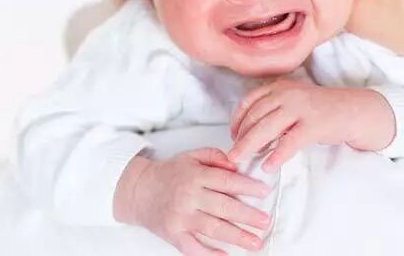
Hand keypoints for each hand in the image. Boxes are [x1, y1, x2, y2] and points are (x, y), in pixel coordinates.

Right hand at [116, 149, 272, 255]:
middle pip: (224, 207)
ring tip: (255, 242)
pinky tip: (225, 255)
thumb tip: (235, 165)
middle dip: (247, 216)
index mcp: (195, 176)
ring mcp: (181, 217)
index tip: (264, 192)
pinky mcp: (174, 234)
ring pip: (213, 229)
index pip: (227, 182)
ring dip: (237, 236)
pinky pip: (193, 247)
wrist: (138, 190)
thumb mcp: (191, 156)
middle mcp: (189, 197)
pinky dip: (209, 254)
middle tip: (265, 221)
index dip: (247, 187)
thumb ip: (214, 157)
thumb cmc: (169, 174)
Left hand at [228, 80, 395, 171]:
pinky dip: (277, 155)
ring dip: (250, 146)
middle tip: (231, 155)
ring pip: (267, 128)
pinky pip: (290, 142)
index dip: (237, 119)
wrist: (353, 110)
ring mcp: (301, 108)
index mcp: (280, 87)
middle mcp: (287, 94)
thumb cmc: (320, 109)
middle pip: (255, 116)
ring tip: (240, 160)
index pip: (249, 101)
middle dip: (239, 137)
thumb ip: (274, 109)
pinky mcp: (313, 125)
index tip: (232, 135)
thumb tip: (250, 131)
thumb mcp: (294, 100)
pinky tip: (268, 166)